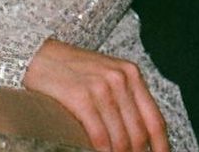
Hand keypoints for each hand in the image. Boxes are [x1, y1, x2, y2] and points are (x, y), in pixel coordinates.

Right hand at [23, 39, 168, 151]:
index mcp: (131, 74)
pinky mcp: (80, 97)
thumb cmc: (72, 70)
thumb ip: (124, 98)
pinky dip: (101, 151)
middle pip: (139, 132)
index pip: (154, 119)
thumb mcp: (106, 76)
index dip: (161, 144)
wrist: (37, 55)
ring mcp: (101, 88)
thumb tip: (139, 135)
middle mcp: (120, 79)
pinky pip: (98, 135)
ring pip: (120, 138)